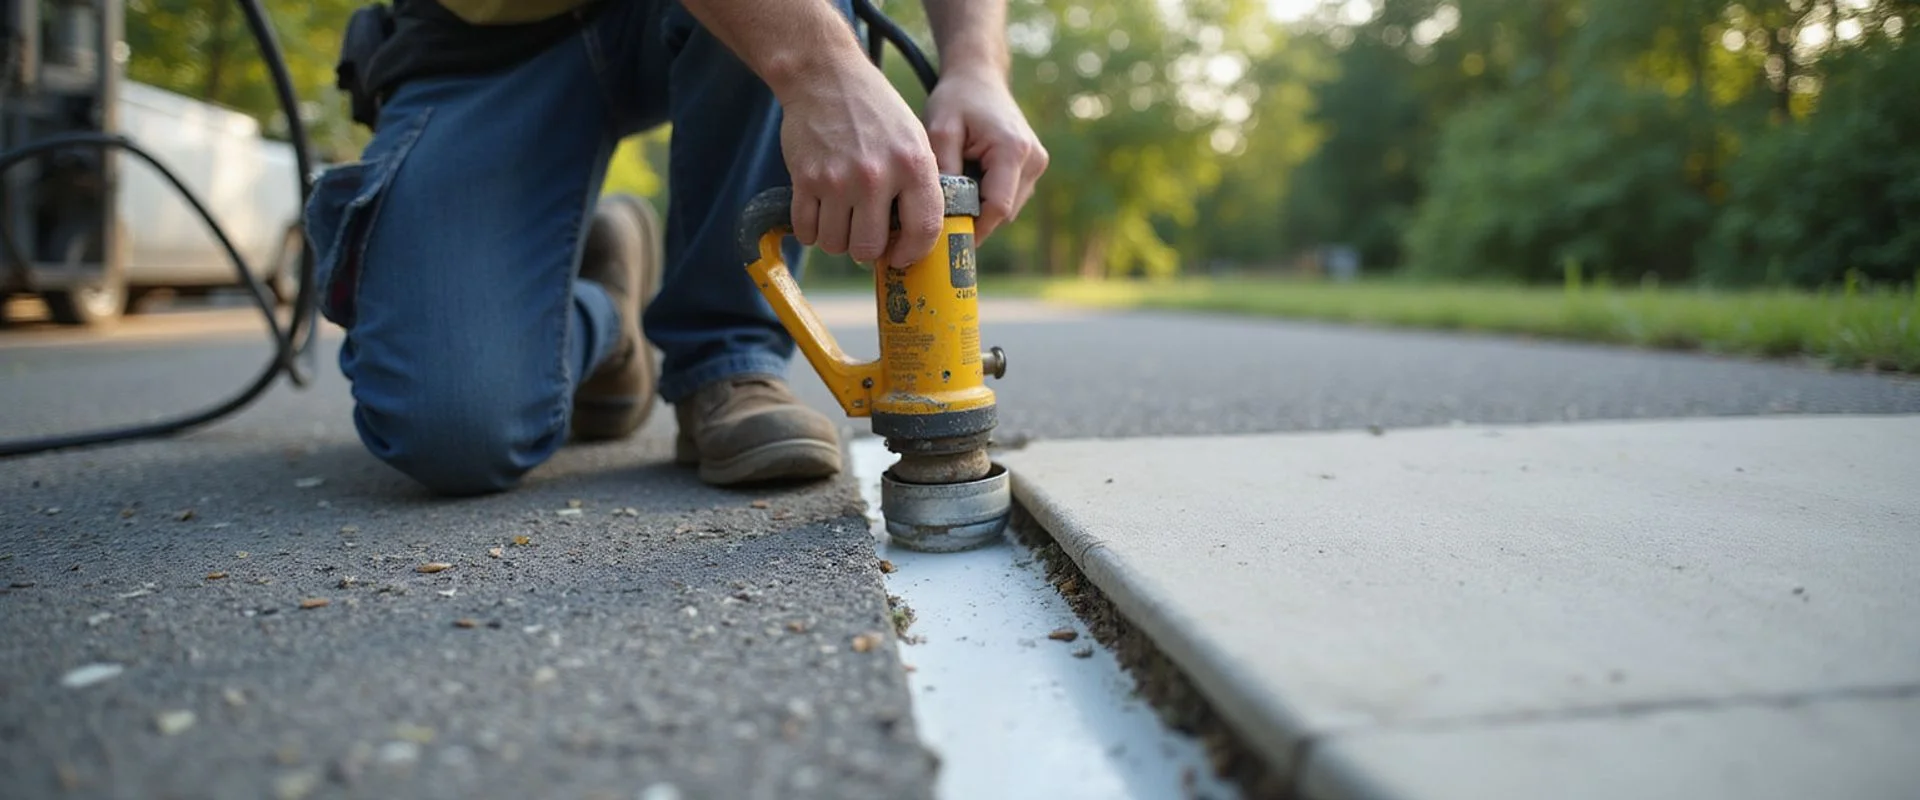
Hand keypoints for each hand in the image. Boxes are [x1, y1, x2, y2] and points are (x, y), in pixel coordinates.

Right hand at [779, 54, 943, 265]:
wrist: (826, 76)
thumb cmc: (875, 110)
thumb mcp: (914, 140)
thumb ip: (919, 185)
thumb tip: (915, 239)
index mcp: (913, 165)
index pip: (923, 231)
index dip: (912, 253)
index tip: (901, 257)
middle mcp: (877, 176)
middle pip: (870, 248)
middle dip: (867, 251)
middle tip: (865, 237)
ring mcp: (838, 179)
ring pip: (835, 245)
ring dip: (837, 241)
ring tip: (841, 220)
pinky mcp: (805, 179)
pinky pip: (806, 230)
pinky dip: (811, 231)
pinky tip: (819, 214)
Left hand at [924, 70, 1048, 240]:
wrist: (979, 77)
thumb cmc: (957, 100)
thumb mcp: (941, 130)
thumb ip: (943, 172)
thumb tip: (941, 215)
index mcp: (1013, 150)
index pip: (997, 208)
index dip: (972, 228)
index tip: (944, 239)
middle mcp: (1034, 160)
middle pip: (1004, 212)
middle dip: (974, 219)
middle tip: (940, 219)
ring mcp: (1037, 164)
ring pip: (1008, 208)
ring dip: (981, 208)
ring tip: (954, 192)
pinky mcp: (1034, 166)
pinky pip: (1010, 196)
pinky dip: (988, 197)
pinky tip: (968, 183)